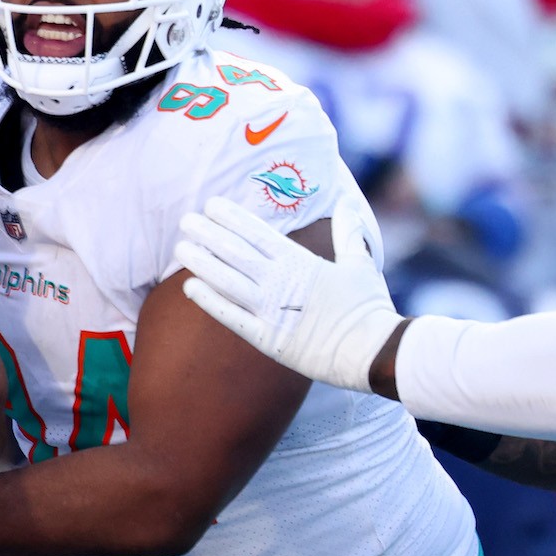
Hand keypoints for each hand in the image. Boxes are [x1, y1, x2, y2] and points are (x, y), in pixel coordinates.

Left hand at [174, 196, 403, 391]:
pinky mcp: (267, 339)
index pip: (258, 233)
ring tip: (180, 248)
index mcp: (301, 263)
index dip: (232, 218)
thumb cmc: (369, 308)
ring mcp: (272, 311)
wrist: (375, 353)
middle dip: (209, 234)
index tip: (211, 204)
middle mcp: (281, 283)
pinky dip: (209, 301)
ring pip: (227, 281)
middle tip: (185, 220)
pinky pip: (231, 317)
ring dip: (202, 263)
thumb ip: (348, 233)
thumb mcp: (360, 264)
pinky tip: (189, 287)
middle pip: (236, 252)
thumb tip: (346, 203)